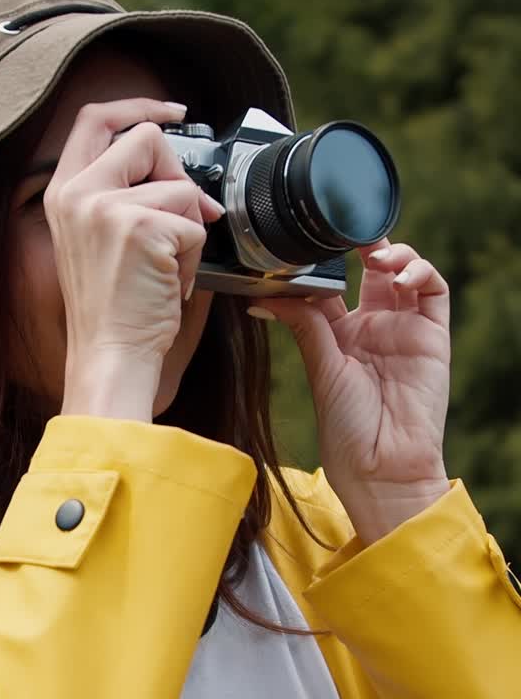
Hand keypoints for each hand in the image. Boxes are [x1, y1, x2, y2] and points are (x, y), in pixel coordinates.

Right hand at [43, 99, 223, 417]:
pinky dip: (193, 257)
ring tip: (164, 269)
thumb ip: (125, 194)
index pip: (95, 118)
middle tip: (181, 219)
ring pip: (179, 185)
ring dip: (188, 229)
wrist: (111, 356)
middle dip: (178, 176)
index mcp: (64, 192)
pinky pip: (194, 223)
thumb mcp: (102, 240)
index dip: (138, 105)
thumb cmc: (114, 309)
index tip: (172, 111)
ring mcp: (106, 207)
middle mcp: (78, 193)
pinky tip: (169, 283)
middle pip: (146, 138)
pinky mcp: (139, 227)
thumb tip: (182, 173)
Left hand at [251, 240, 450, 542]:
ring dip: (394, 252)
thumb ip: (305, 324)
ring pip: (404, 272)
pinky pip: (433, 291)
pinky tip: (400, 274)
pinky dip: (421, 271)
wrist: (381, 466)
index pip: (334, 284)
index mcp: (339, 334)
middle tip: (347, 232)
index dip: (324, 261)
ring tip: (377, 254)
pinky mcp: (432, 335)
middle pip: (372, 269)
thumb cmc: (346, 429)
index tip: (304, 245)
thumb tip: (265, 294)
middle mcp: (372, 327)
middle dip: (362, 244)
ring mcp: (404, 329)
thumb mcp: (321, 368)